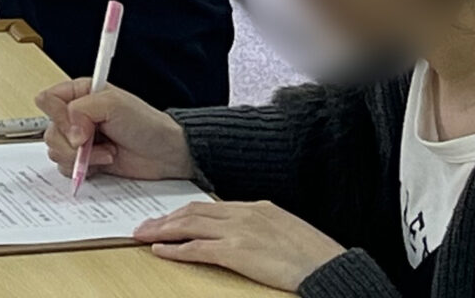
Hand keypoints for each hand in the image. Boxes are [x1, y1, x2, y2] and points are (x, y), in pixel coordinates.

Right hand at [36, 78, 193, 184]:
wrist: (166, 154)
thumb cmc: (145, 124)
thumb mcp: (114, 104)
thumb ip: (82, 110)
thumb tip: (70, 134)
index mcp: (78, 94)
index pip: (47, 100)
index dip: (58, 116)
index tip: (78, 126)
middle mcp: (75, 116)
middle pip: (49, 131)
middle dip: (71, 143)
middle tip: (93, 142)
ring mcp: (80, 140)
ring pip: (55, 151)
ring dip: (81, 158)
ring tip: (107, 153)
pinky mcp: (86, 161)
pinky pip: (66, 168)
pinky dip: (84, 169)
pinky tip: (105, 162)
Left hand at [133, 201, 344, 290]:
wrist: (331, 268)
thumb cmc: (316, 257)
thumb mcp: (286, 232)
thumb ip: (261, 229)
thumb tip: (243, 237)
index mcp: (256, 207)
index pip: (209, 206)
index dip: (184, 212)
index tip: (167, 218)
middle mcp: (244, 214)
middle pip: (193, 212)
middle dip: (166, 219)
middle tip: (144, 225)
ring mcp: (240, 232)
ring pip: (190, 226)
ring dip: (162, 231)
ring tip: (142, 236)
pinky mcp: (238, 252)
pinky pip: (198, 249)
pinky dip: (176, 249)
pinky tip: (161, 251)